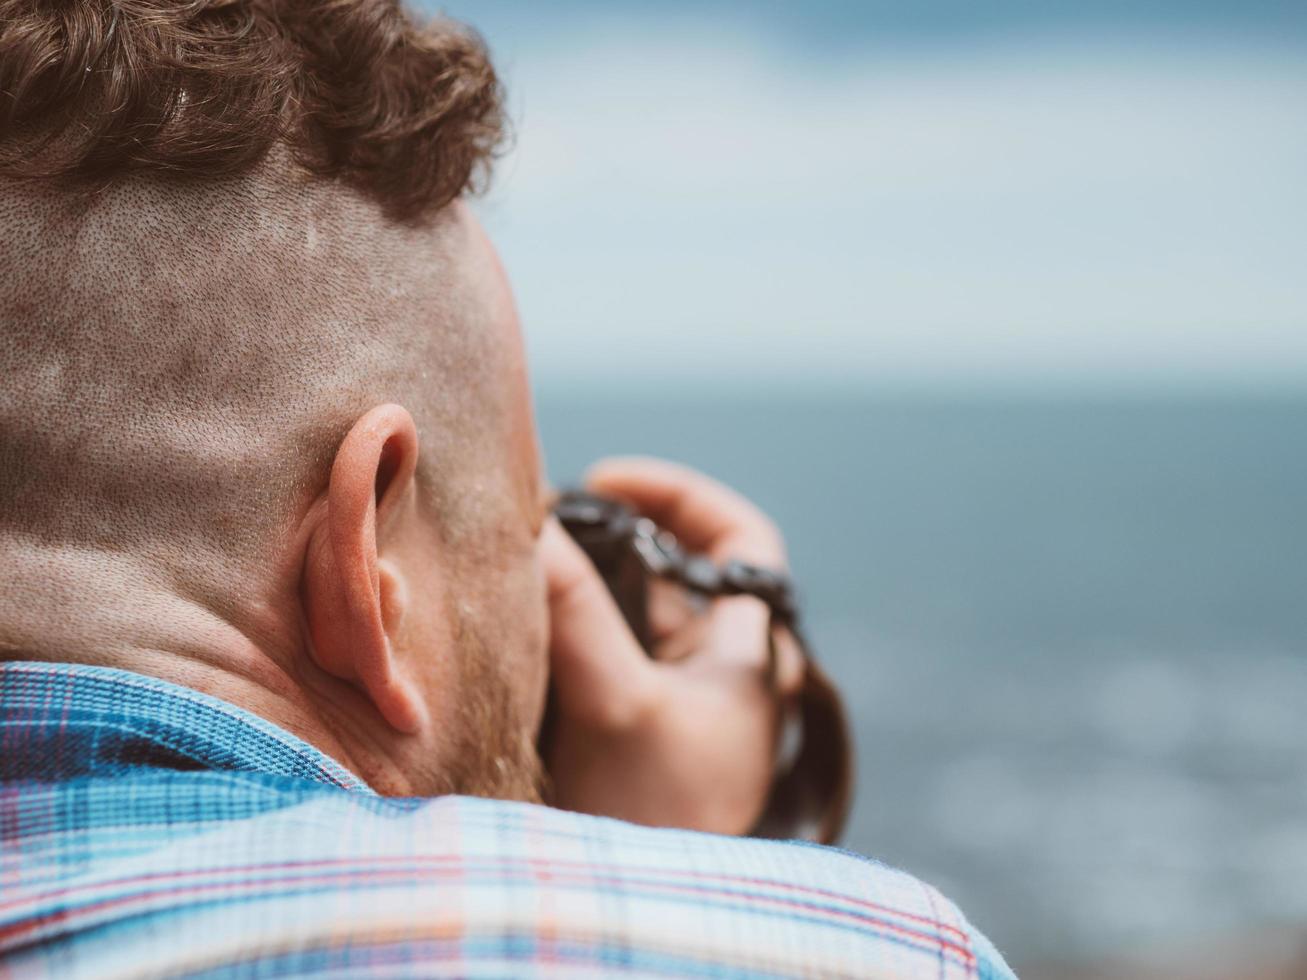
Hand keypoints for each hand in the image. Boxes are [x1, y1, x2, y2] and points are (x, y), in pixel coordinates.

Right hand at [540, 457, 804, 834]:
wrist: (646, 921)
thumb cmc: (664, 818)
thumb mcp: (622, 704)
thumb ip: (578, 613)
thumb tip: (537, 527)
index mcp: (746, 652)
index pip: (740, 542)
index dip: (683, 498)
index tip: (609, 481)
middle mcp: (711, 667)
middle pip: (663, 571)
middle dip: (601, 539)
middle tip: (536, 522)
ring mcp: (664, 698)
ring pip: (617, 613)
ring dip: (569, 586)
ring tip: (511, 564)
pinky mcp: (619, 727)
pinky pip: (587, 656)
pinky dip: (552, 631)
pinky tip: (504, 622)